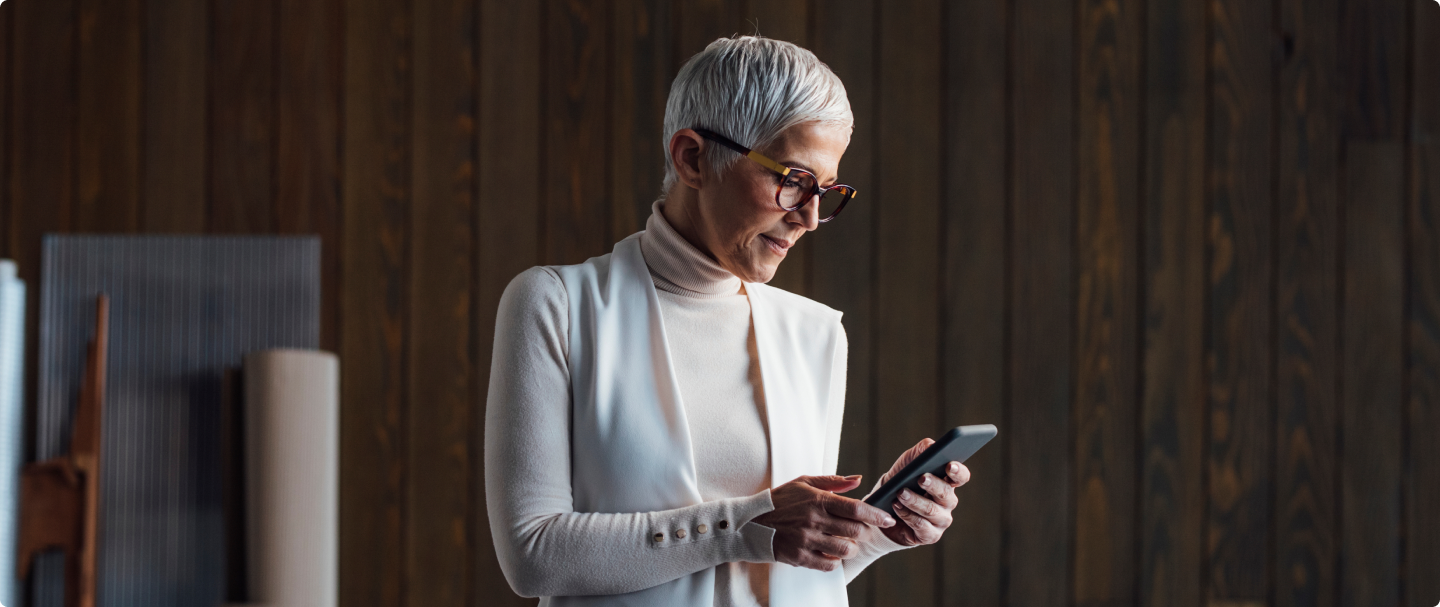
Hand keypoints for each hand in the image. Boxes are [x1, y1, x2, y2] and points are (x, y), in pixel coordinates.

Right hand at [752, 475, 897, 571]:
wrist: (750, 522)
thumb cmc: (779, 501)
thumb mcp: (803, 483)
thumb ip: (833, 481)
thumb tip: (857, 479)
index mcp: (817, 500)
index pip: (855, 508)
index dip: (875, 515)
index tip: (887, 519)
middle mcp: (813, 520)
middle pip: (854, 531)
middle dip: (864, 532)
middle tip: (860, 531)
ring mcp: (806, 540)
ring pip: (844, 550)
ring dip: (850, 548)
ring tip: (844, 543)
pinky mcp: (799, 556)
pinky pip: (828, 565)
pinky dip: (834, 561)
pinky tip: (830, 553)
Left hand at [871, 439, 970, 545]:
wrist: (883, 507)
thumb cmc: (901, 481)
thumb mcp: (907, 463)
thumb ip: (920, 452)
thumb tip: (930, 444)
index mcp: (947, 482)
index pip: (961, 476)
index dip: (958, 471)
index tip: (949, 465)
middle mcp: (948, 502)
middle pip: (947, 494)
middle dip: (933, 486)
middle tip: (921, 478)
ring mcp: (941, 520)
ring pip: (932, 511)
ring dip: (915, 501)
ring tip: (900, 493)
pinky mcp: (930, 535)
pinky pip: (922, 527)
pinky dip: (908, 516)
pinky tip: (897, 507)